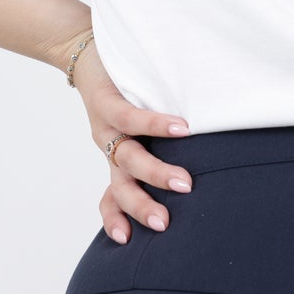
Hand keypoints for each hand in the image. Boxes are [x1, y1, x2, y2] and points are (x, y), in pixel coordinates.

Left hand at [62, 36, 193, 243]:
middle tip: (165, 223)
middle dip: (142, 206)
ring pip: (128, 157)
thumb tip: (207, 171)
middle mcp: (111, 147)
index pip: (112, 197)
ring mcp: (107, 126)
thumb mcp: (139, 127)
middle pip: (121, 187)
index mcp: (117, 160)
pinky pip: (132, 117)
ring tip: (184, 183)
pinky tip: (183, 129)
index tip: (127, 241)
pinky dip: (157, 125)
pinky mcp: (108, 101)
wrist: (86, 52)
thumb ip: (163, 148)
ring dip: (155, 172)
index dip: (116, 219)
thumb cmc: (124, 91)